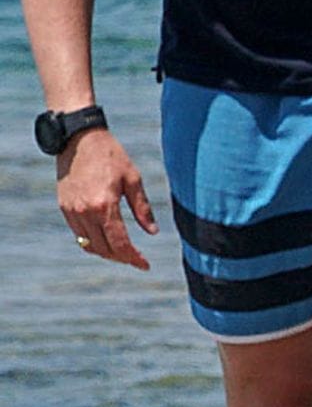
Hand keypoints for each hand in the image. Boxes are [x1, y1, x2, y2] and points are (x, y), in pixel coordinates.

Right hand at [57, 128, 156, 270]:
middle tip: (137, 260)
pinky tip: (106, 239)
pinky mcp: (64, 209)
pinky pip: (78, 234)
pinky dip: (92, 242)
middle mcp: (85, 212)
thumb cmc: (111, 156)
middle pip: (104, 249)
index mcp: (105, 205)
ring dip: (106, 253)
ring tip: (124, 252)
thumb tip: (153, 232)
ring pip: (89, 245)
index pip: (120, 243)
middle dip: (122, 258)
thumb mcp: (133, 179)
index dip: (133, 258)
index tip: (145, 265)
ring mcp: (72, 212)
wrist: (79, 140)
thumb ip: (143, 208)